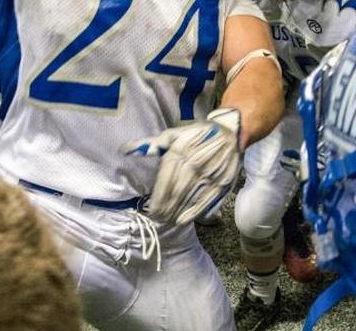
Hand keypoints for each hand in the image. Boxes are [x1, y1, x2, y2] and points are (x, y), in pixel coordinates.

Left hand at [123, 108, 241, 225]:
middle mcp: (194, 164)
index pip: (165, 180)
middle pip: (176, 192)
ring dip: (176, 212)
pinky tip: (183, 220)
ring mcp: (209, 175)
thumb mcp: (174, 134)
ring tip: (166, 221)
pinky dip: (193, 213)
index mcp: (180, 151)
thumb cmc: (198, 135)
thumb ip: (150, 144)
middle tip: (156, 219)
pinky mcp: (221, 183)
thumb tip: (124, 150)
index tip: (149, 209)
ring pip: (189, 198)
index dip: (157, 197)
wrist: (231, 133)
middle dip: (164, 208)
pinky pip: (205, 201)